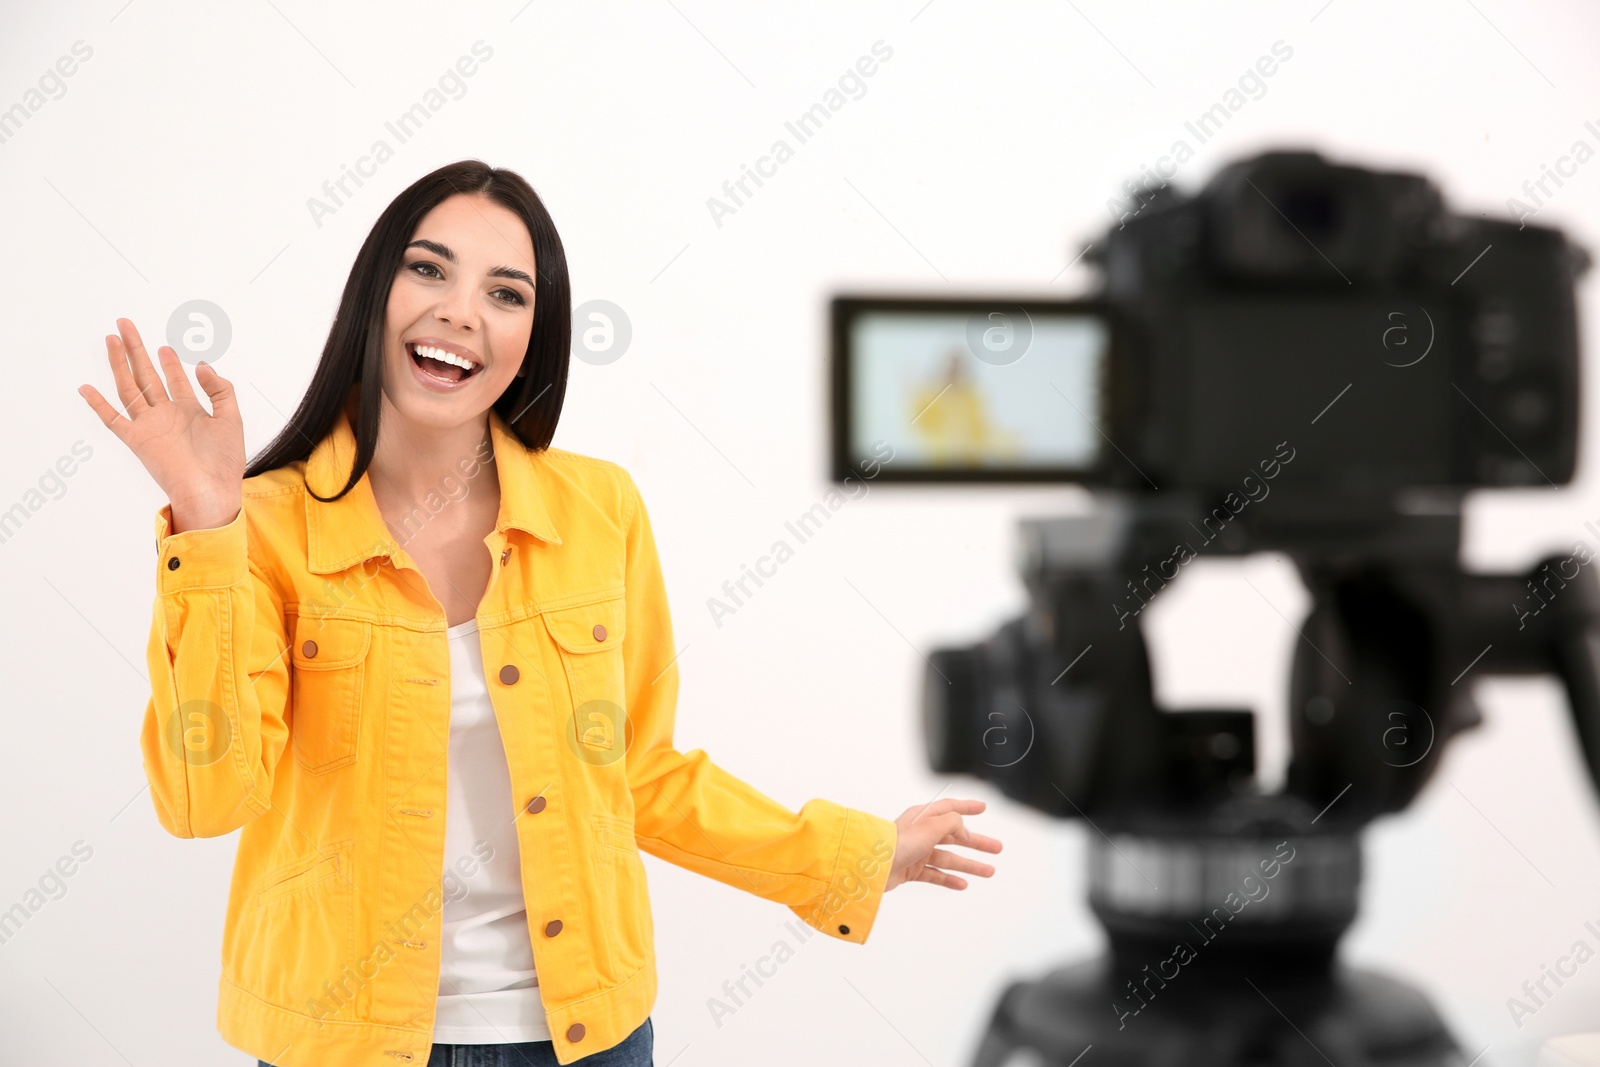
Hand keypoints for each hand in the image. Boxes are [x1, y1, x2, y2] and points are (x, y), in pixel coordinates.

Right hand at [78, 318, 246, 532]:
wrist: (210, 491)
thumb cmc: (224, 461)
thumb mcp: (231, 418)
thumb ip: (220, 390)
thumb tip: (202, 365)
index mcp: (190, 411)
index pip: (176, 380)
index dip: (170, 362)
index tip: (165, 346)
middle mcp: (167, 415)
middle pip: (147, 375)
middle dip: (137, 349)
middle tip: (125, 324)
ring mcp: (150, 426)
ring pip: (129, 388)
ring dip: (119, 364)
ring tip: (111, 339)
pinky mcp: (137, 440)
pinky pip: (113, 419)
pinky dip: (99, 404)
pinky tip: (86, 388)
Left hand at [885, 797, 1000, 890]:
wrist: (873, 866)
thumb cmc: (897, 842)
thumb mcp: (931, 826)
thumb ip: (952, 823)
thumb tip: (964, 830)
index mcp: (924, 816)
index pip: (950, 808)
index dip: (967, 807)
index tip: (982, 807)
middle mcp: (921, 832)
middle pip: (954, 836)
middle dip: (977, 842)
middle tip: (996, 848)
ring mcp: (916, 852)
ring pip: (948, 858)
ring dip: (969, 865)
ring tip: (989, 871)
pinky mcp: (910, 870)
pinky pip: (935, 875)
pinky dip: (949, 879)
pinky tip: (962, 884)